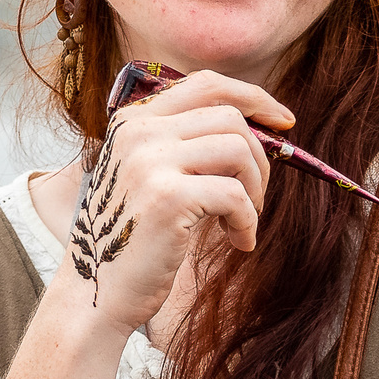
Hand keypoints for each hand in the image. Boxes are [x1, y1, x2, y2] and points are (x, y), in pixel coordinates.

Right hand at [59, 70, 286, 331]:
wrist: (95, 293)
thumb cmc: (131, 239)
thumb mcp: (148, 177)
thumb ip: (184, 145)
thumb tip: (259, 128)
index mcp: (132, 121)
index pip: (206, 85)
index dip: (253, 97)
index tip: (283, 122)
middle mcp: (137, 133)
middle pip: (229, 118)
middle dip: (259, 157)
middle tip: (256, 197)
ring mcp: (149, 162)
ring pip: (238, 150)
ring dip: (255, 189)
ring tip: (244, 221)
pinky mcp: (167, 198)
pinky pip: (236, 196)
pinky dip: (248, 222)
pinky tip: (239, 243)